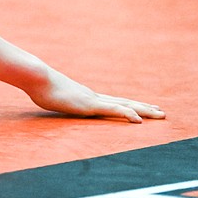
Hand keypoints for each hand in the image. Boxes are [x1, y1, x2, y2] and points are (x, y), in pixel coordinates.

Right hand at [26, 70, 164, 122]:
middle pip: (124, 102)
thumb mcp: (49, 95)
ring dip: (143, 111)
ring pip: (124, 105)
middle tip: (161, 112)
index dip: (129, 105)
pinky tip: (139, 120)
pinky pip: (112, 110)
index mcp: (86, 96)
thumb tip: (45, 97)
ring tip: (160, 115)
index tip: (143, 108)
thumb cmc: (38, 85)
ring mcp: (92, 100)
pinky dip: (127, 114)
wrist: (36, 76)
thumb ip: (54, 97)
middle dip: (143, 108)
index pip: (113, 101)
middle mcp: (93, 96)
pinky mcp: (89, 105)